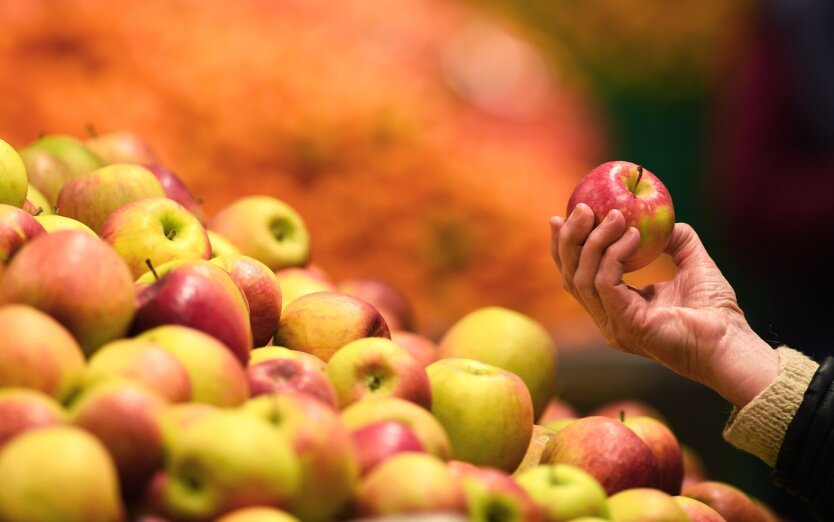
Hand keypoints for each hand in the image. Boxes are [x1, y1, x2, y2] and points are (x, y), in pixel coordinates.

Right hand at [550, 203, 778, 407]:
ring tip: (615, 215)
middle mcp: (607, 319)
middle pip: (570, 276)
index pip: (576, 276)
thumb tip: (657, 218)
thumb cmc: (716, 310)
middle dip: (570, 239)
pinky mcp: (624, 323)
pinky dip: (615, 253)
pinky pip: (605, 281)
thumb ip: (674, 239)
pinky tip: (635, 235)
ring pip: (582, 277)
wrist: (731, 341)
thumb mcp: (692, 262)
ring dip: (595, 240)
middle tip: (581, 208)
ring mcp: (612, 324)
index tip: (566, 215)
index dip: (566, 246)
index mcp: (615, 308)